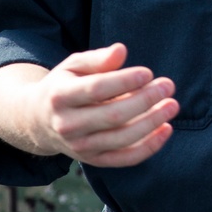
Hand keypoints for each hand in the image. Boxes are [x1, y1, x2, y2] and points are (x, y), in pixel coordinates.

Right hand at [33, 44, 177, 167]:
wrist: (38, 121)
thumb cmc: (64, 85)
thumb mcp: (73, 66)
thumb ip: (97, 59)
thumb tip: (121, 50)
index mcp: (61, 96)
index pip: (97, 89)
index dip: (125, 81)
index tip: (148, 72)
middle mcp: (68, 125)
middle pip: (113, 116)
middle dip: (145, 101)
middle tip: (168, 85)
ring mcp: (80, 147)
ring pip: (122, 139)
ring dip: (152, 123)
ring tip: (172, 105)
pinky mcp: (93, 161)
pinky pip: (124, 159)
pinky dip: (148, 148)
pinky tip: (166, 129)